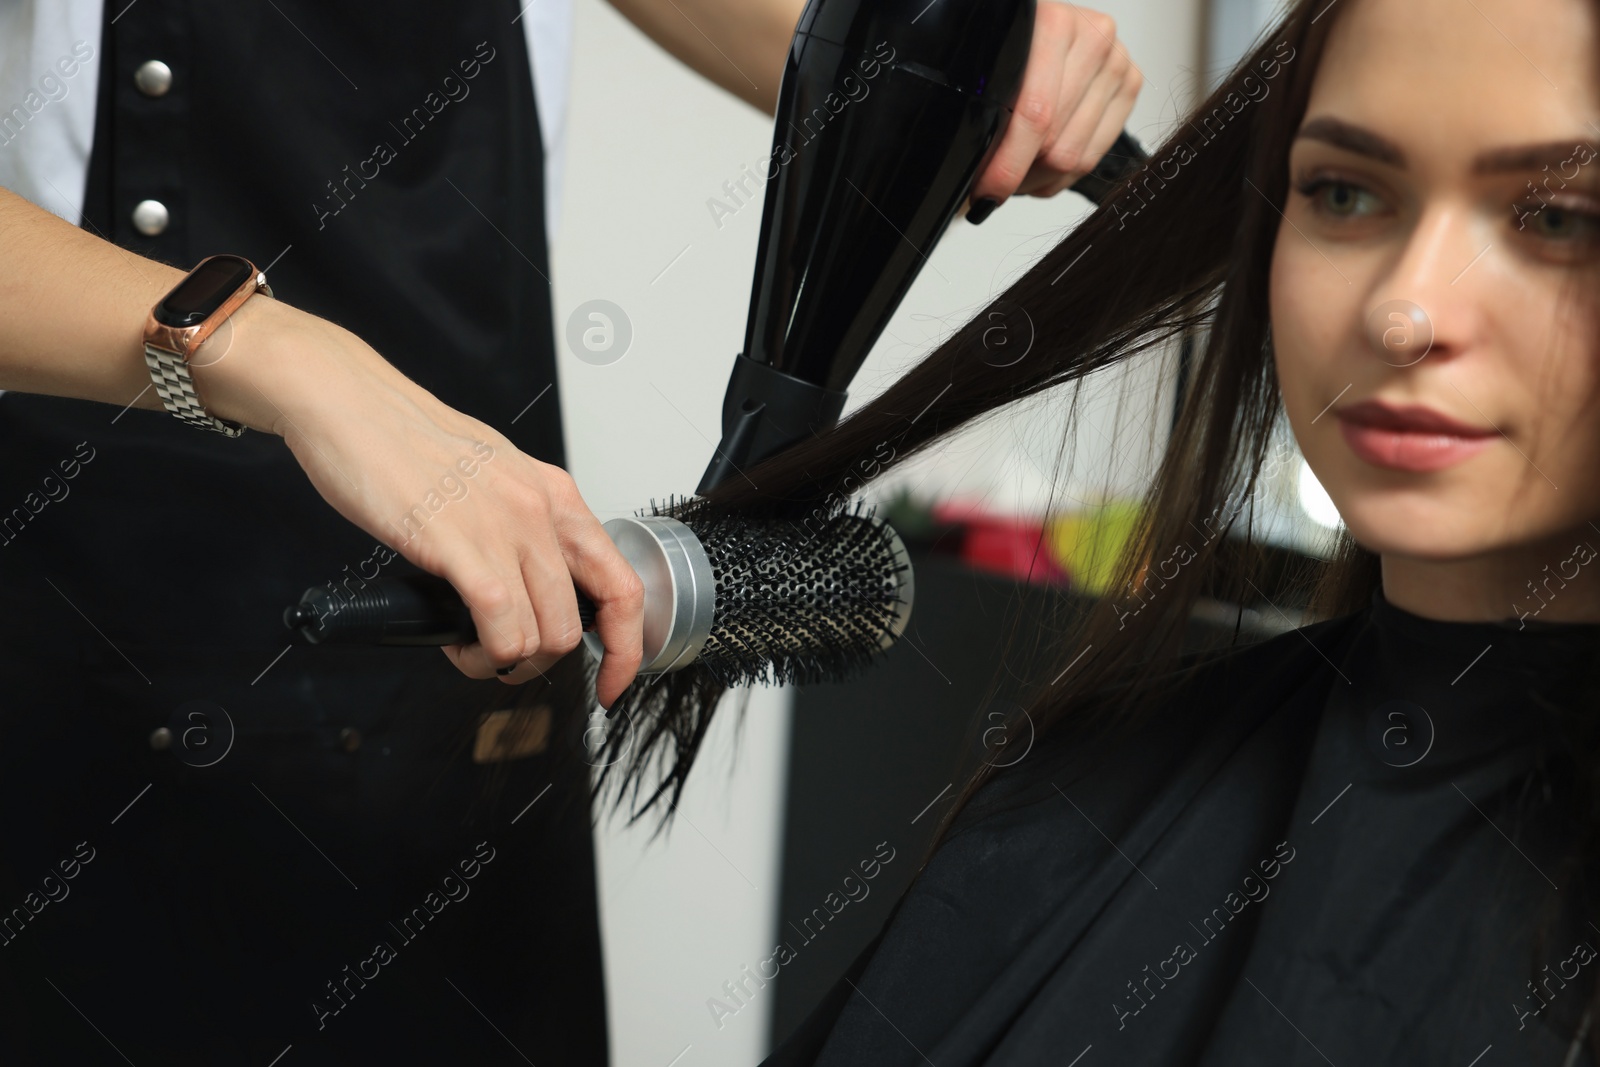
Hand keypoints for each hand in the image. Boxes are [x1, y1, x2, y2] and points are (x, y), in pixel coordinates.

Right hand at [196, 297, 646, 707]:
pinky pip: (500, 627)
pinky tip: (456, 643)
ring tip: (471, 647)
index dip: (625, 649)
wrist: (354, 406)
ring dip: (505, 661)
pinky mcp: (458, 544)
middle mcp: (541, 512)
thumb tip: (535, 580)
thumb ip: (524, 524)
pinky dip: (481, 654)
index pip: (622, 588)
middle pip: (575, 626)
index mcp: (556, 496)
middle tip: (504, 660)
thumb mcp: (496, 477)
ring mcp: (503, 528)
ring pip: (541, 636)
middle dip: (541, 663)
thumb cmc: (410, 442)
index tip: (610, 680)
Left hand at [964, 3, 1141, 220]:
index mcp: (1053, 25)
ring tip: (1017, 172)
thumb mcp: (990, 61)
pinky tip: (1041, 165)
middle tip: (994, 185)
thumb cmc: (1013, 45)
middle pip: (1056, 141)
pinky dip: (1061, 175)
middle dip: (1019, 174)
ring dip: (1038, 177)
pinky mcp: (1130, 84)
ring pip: (1076, 156)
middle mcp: (1093, 39)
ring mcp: (1116, 62)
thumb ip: (985, 101)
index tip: (985, 192)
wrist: (1043, 27)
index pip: (1035, 114)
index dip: (1007, 164)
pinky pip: (1094, 156)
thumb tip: (980, 168)